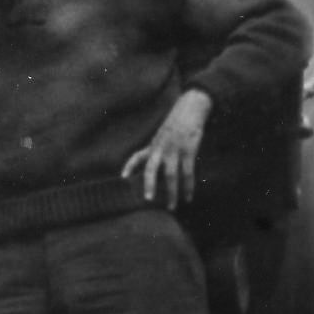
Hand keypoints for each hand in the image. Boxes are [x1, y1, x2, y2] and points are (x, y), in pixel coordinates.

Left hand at [123, 91, 214, 210]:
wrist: (191, 106)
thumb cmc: (179, 121)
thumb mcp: (164, 133)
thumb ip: (159, 147)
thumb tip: (158, 163)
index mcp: (154, 144)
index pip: (137, 156)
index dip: (129, 167)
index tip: (122, 177)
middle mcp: (161, 148)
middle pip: (151, 168)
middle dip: (149, 185)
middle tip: (148, 200)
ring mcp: (174, 149)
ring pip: (170, 175)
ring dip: (171, 193)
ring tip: (172, 207)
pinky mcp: (188, 150)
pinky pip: (188, 172)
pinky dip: (188, 186)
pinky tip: (188, 197)